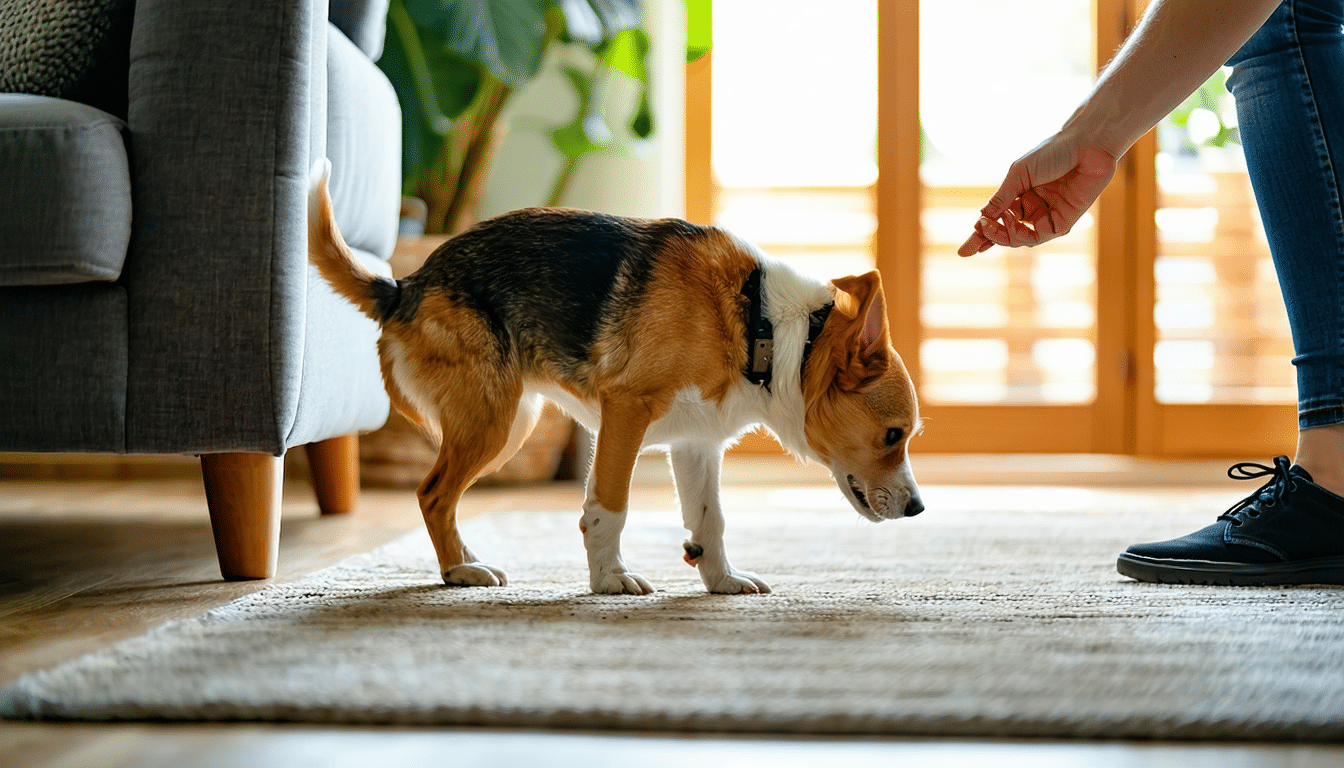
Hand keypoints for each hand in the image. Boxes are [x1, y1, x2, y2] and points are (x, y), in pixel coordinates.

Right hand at [957, 138, 1117, 256]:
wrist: (1086, 145)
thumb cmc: (1052, 152)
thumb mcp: (1019, 174)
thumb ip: (1002, 197)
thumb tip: (982, 217)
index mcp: (1020, 195)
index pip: (997, 218)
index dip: (981, 234)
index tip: (964, 250)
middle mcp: (1033, 208)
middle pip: (1007, 232)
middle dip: (988, 240)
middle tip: (974, 245)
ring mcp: (1048, 215)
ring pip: (1021, 238)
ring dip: (1003, 235)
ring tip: (991, 226)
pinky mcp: (1065, 221)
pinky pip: (1040, 236)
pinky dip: (1022, 233)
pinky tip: (1012, 221)